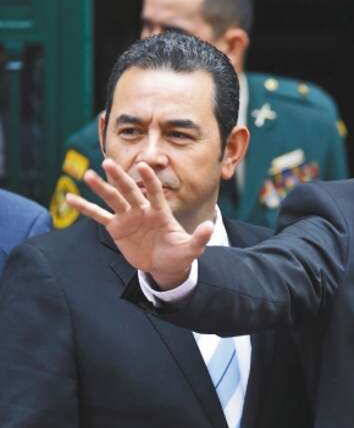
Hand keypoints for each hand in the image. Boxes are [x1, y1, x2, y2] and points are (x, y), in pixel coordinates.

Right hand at [66, 159, 212, 289]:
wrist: (165, 265)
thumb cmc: (179, 254)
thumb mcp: (191, 248)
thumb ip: (199, 237)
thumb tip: (210, 227)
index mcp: (160, 211)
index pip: (155, 192)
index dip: (150, 180)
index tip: (143, 165)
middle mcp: (142, 210)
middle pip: (129, 191)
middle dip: (120, 177)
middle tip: (108, 162)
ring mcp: (128, 217)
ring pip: (112, 199)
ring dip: (100, 187)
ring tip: (87, 175)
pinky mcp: (116, 227)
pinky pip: (98, 215)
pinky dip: (85, 207)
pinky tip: (70, 198)